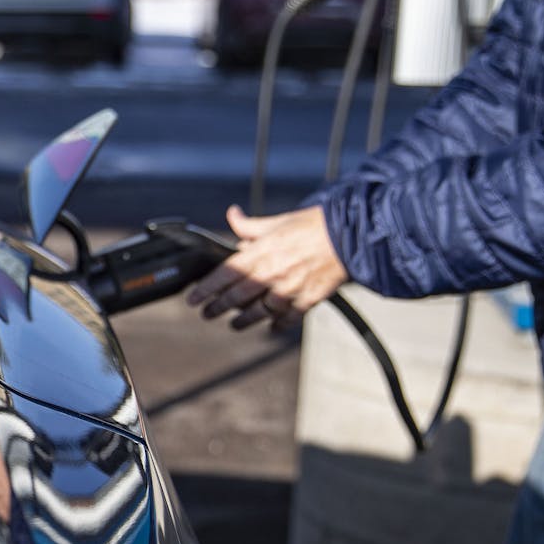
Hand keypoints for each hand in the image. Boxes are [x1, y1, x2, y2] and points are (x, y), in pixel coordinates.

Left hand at [185, 204, 347, 330]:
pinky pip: (288, 319)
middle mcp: (271, 274)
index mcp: (261, 252)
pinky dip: (278, 325)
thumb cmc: (314, 225)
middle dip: (218, 308)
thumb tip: (232, 215)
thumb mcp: (278, 221)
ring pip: (258, 312)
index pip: (224, 274)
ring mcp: (289, 290)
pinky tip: (271, 328)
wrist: (351, 235)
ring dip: (243, 320)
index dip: (205, 289)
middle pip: (236, 297)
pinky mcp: (307, 300)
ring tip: (234, 324)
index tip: (193, 299)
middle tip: (207, 314)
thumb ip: (250, 225)